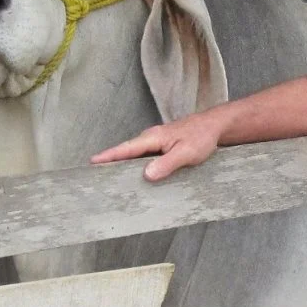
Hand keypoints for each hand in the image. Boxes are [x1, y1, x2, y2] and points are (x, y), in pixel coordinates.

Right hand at [90, 114, 223, 181]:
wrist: (215, 126)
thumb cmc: (201, 137)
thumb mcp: (186, 153)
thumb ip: (167, 163)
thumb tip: (146, 174)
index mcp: (153, 138)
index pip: (126, 149)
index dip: (108, 156)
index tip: (91, 163)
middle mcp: (151, 138)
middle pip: (126, 152)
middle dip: (110, 162)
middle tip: (94, 176)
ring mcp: (156, 142)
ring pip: (135, 155)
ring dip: (123, 164)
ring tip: (109, 179)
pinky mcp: (163, 147)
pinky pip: (145, 157)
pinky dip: (137, 165)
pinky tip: (136, 176)